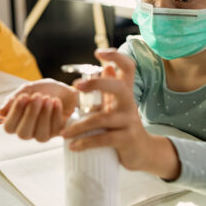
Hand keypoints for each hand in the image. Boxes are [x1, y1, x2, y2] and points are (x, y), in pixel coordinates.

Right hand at [0, 79, 77, 141]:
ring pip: (41, 135)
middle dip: (30, 114)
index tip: (23, 97)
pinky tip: (56, 102)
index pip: (9, 127)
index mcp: (17, 121)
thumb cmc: (44, 90)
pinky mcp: (58, 132)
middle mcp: (29, 130)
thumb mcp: (28, 89)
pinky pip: (55, 129)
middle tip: (37, 96)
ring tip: (48, 99)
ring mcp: (44, 133)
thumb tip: (0, 112)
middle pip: (23, 134)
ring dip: (44, 115)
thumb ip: (14, 99)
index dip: (15, 113)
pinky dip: (56, 113)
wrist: (65, 89)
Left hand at [61, 49, 180, 178]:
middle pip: (118, 87)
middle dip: (97, 84)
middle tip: (76, 86)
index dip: (116, 57)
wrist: (142, 152)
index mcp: (126, 92)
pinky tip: (73, 145)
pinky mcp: (127, 138)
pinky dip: (85, 143)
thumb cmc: (124, 126)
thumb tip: (106, 67)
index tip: (98, 53)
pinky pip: (103, 139)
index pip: (128, 67)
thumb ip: (110, 89)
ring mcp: (129, 121)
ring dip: (79, 126)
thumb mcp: (118, 105)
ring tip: (63, 133)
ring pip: (102, 119)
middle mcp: (129, 103)